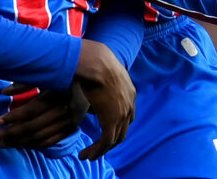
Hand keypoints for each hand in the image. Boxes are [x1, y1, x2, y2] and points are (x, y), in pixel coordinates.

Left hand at [0, 82, 89, 148]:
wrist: (96, 82)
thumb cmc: (65, 75)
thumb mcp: (47, 75)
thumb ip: (25, 82)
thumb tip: (4, 91)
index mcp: (57, 95)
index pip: (31, 111)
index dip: (13, 117)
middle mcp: (64, 111)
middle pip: (33, 127)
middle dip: (10, 134)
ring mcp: (69, 123)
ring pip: (39, 138)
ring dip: (18, 142)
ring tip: (0, 144)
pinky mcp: (71, 129)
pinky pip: (49, 141)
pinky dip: (33, 145)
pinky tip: (19, 144)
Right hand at [74, 40, 135, 160]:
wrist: (96, 62)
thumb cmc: (95, 60)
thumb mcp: (103, 71)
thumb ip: (102, 80)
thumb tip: (90, 84)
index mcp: (130, 92)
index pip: (127, 115)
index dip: (117, 124)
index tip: (105, 129)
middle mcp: (129, 104)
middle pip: (123, 130)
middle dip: (110, 141)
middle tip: (98, 147)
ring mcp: (122, 113)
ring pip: (114, 139)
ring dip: (101, 149)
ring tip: (88, 155)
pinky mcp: (111, 120)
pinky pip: (105, 142)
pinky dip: (97, 150)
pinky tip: (86, 154)